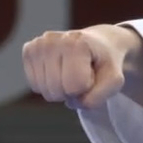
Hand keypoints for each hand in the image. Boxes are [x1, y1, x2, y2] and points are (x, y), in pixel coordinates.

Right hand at [22, 25, 139, 108]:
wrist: (99, 43)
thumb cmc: (105, 63)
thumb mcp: (114, 81)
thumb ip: (97, 98)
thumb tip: (70, 103)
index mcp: (76, 43)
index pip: (75, 86)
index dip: (87, 86)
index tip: (93, 71)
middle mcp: (53, 40)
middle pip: (57, 90)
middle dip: (72, 91)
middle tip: (82, 73)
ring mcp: (38, 44)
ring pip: (44, 91)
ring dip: (61, 89)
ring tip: (72, 71)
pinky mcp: (29, 50)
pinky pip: (35, 86)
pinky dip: (49, 85)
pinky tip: (60, 70)